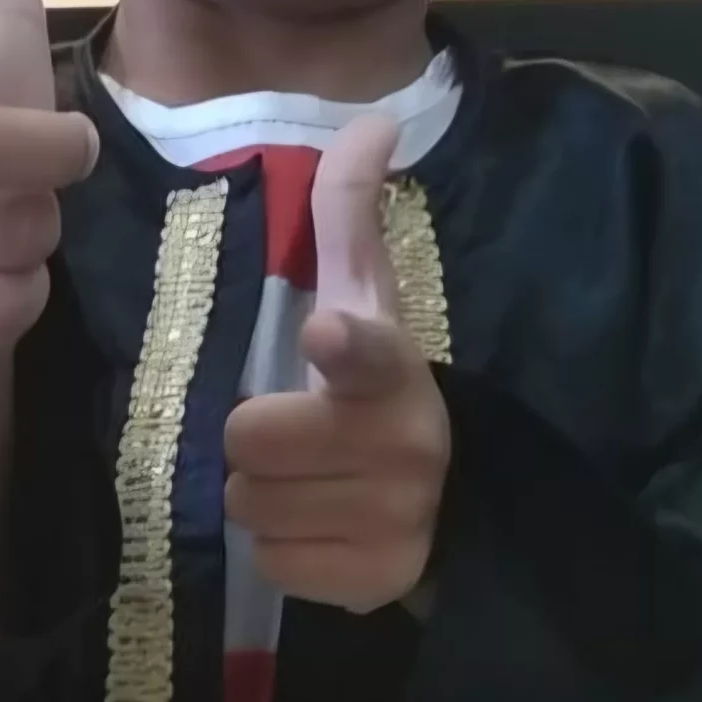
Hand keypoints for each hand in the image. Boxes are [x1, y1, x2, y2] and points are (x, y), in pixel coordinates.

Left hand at [223, 115, 450, 612]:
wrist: (453, 499)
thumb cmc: (376, 384)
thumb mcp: (367, 298)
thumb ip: (350, 212)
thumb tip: (372, 120)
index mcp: (392, 367)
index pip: (371, 352)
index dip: (346, 347)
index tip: (327, 337)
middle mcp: (404, 444)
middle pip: (248, 442)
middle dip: (252, 441)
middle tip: (288, 434)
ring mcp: (393, 519)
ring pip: (250, 507)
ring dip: (263, 495)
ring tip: (306, 479)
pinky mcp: (376, 582)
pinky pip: (273, 564)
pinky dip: (283, 549)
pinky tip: (319, 524)